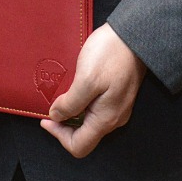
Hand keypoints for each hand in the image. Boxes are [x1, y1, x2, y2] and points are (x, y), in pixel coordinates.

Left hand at [40, 23, 147, 157]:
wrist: (134, 34)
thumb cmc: (111, 54)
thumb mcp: (86, 79)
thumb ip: (70, 103)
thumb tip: (56, 116)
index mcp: (106, 119)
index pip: (79, 146)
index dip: (59, 136)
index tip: (47, 118)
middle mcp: (114, 118)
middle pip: (84, 135)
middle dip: (64, 123)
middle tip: (52, 104)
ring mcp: (117, 106)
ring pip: (89, 121)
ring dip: (72, 111)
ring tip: (61, 93)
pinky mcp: (117, 94)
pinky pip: (95, 107)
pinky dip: (81, 102)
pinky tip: (75, 86)